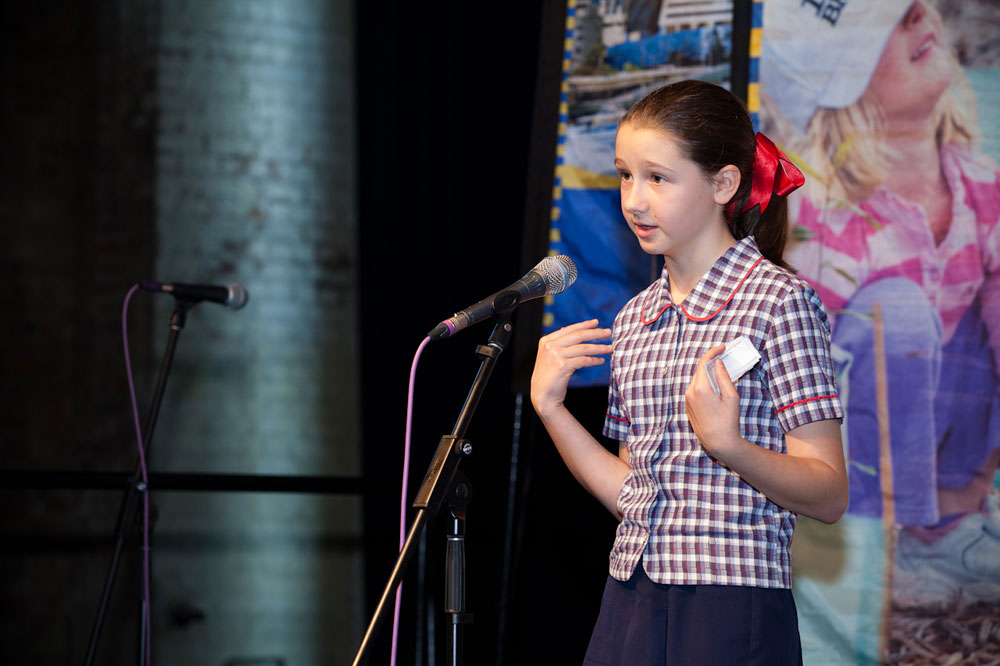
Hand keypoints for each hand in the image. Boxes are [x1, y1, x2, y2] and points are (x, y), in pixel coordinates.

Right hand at [530, 319, 611, 419]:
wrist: (542, 396)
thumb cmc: (548, 377)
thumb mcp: (548, 356)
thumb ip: (557, 343)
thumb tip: (564, 328)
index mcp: (546, 341)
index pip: (569, 329)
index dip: (584, 325)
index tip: (596, 322)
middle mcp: (550, 346)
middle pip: (578, 336)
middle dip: (595, 333)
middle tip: (608, 332)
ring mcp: (555, 355)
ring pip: (584, 348)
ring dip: (600, 348)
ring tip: (610, 348)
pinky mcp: (563, 366)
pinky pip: (584, 360)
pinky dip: (594, 360)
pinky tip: (601, 361)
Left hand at [685, 344, 742, 460]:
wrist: (718, 443)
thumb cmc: (728, 421)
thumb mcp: (731, 397)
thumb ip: (723, 377)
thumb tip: (717, 362)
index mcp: (700, 388)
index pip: (703, 362)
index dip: (713, 352)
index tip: (722, 347)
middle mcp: (690, 392)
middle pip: (699, 370)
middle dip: (711, 363)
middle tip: (724, 359)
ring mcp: (687, 400)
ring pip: (697, 380)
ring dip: (708, 375)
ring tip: (722, 375)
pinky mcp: (688, 406)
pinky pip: (695, 390)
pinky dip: (704, 384)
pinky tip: (715, 389)